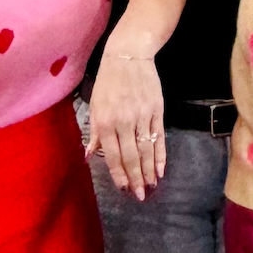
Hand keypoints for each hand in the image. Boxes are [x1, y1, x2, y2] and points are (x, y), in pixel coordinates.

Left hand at [87, 42, 166, 195]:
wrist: (128, 56)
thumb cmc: (108, 82)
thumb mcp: (95, 106)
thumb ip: (94, 133)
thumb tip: (90, 156)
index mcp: (105, 122)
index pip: (113, 155)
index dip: (119, 174)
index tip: (124, 189)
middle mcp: (124, 122)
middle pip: (132, 157)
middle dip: (136, 179)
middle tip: (141, 196)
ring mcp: (142, 117)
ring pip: (147, 150)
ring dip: (149, 171)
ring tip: (151, 186)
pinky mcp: (157, 111)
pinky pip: (159, 137)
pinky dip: (161, 155)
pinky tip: (161, 169)